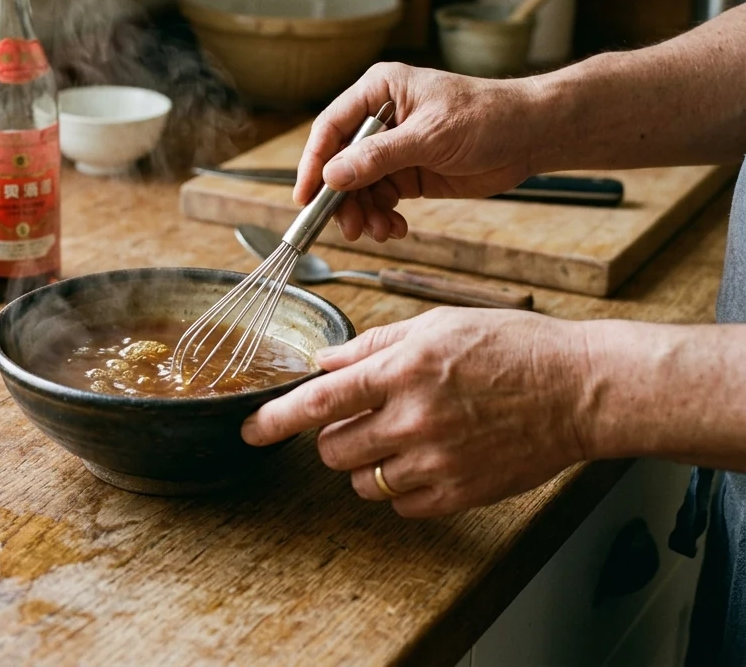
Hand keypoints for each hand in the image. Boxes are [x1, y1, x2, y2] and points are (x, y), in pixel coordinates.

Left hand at [241, 308, 592, 517]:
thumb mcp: (437, 324)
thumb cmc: (512, 348)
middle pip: (332, 450)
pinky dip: (402, 486)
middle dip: (334, 437)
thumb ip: (373, 345)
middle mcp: (413, 419)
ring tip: (401, 437)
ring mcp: (436, 462)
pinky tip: (427, 458)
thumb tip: (325, 361)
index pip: (318, 402)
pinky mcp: (459, 495)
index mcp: (402, 370)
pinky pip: (401, 505)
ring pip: (363, 481)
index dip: (275, 420)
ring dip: (367, 463)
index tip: (251, 431)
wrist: (578, 390)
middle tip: (362, 420)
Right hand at [295, 63, 543, 242]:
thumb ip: (378, 157)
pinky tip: (395, 228)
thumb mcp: (430, 136)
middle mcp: (379, 118)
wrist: (531, 135)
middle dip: (343, 199)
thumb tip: (332, 175)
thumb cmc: (488, 116)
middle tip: (350, 227)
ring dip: (365, 213)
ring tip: (380, 232)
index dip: (314, 164)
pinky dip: (383, 217)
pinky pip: (381, 199)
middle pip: (340, 164)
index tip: (305, 197)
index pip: (331, 128)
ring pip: (358, 187)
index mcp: (378, 91)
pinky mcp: (407, 173)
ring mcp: (393, 148)